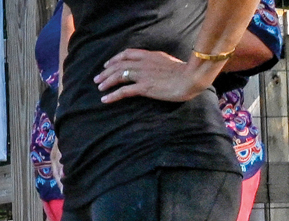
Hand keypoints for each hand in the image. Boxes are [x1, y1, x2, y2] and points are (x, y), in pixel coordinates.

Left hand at [95, 47, 218, 102]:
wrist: (191, 77)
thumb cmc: (184, 72)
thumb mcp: (168, 61)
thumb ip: (157, 62)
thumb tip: (152, 66)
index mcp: (149, 55)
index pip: (127, 54)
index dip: (115, 59)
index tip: (108, 64)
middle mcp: (144, 63)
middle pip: (119, 65)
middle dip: (106, 71)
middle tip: (98, 79)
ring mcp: (143, 75)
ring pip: (119, 76)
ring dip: (106, 82)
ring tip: (99, 88)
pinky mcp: (144, 87)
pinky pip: (124, 91)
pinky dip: (112, 95)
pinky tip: (105, 99)